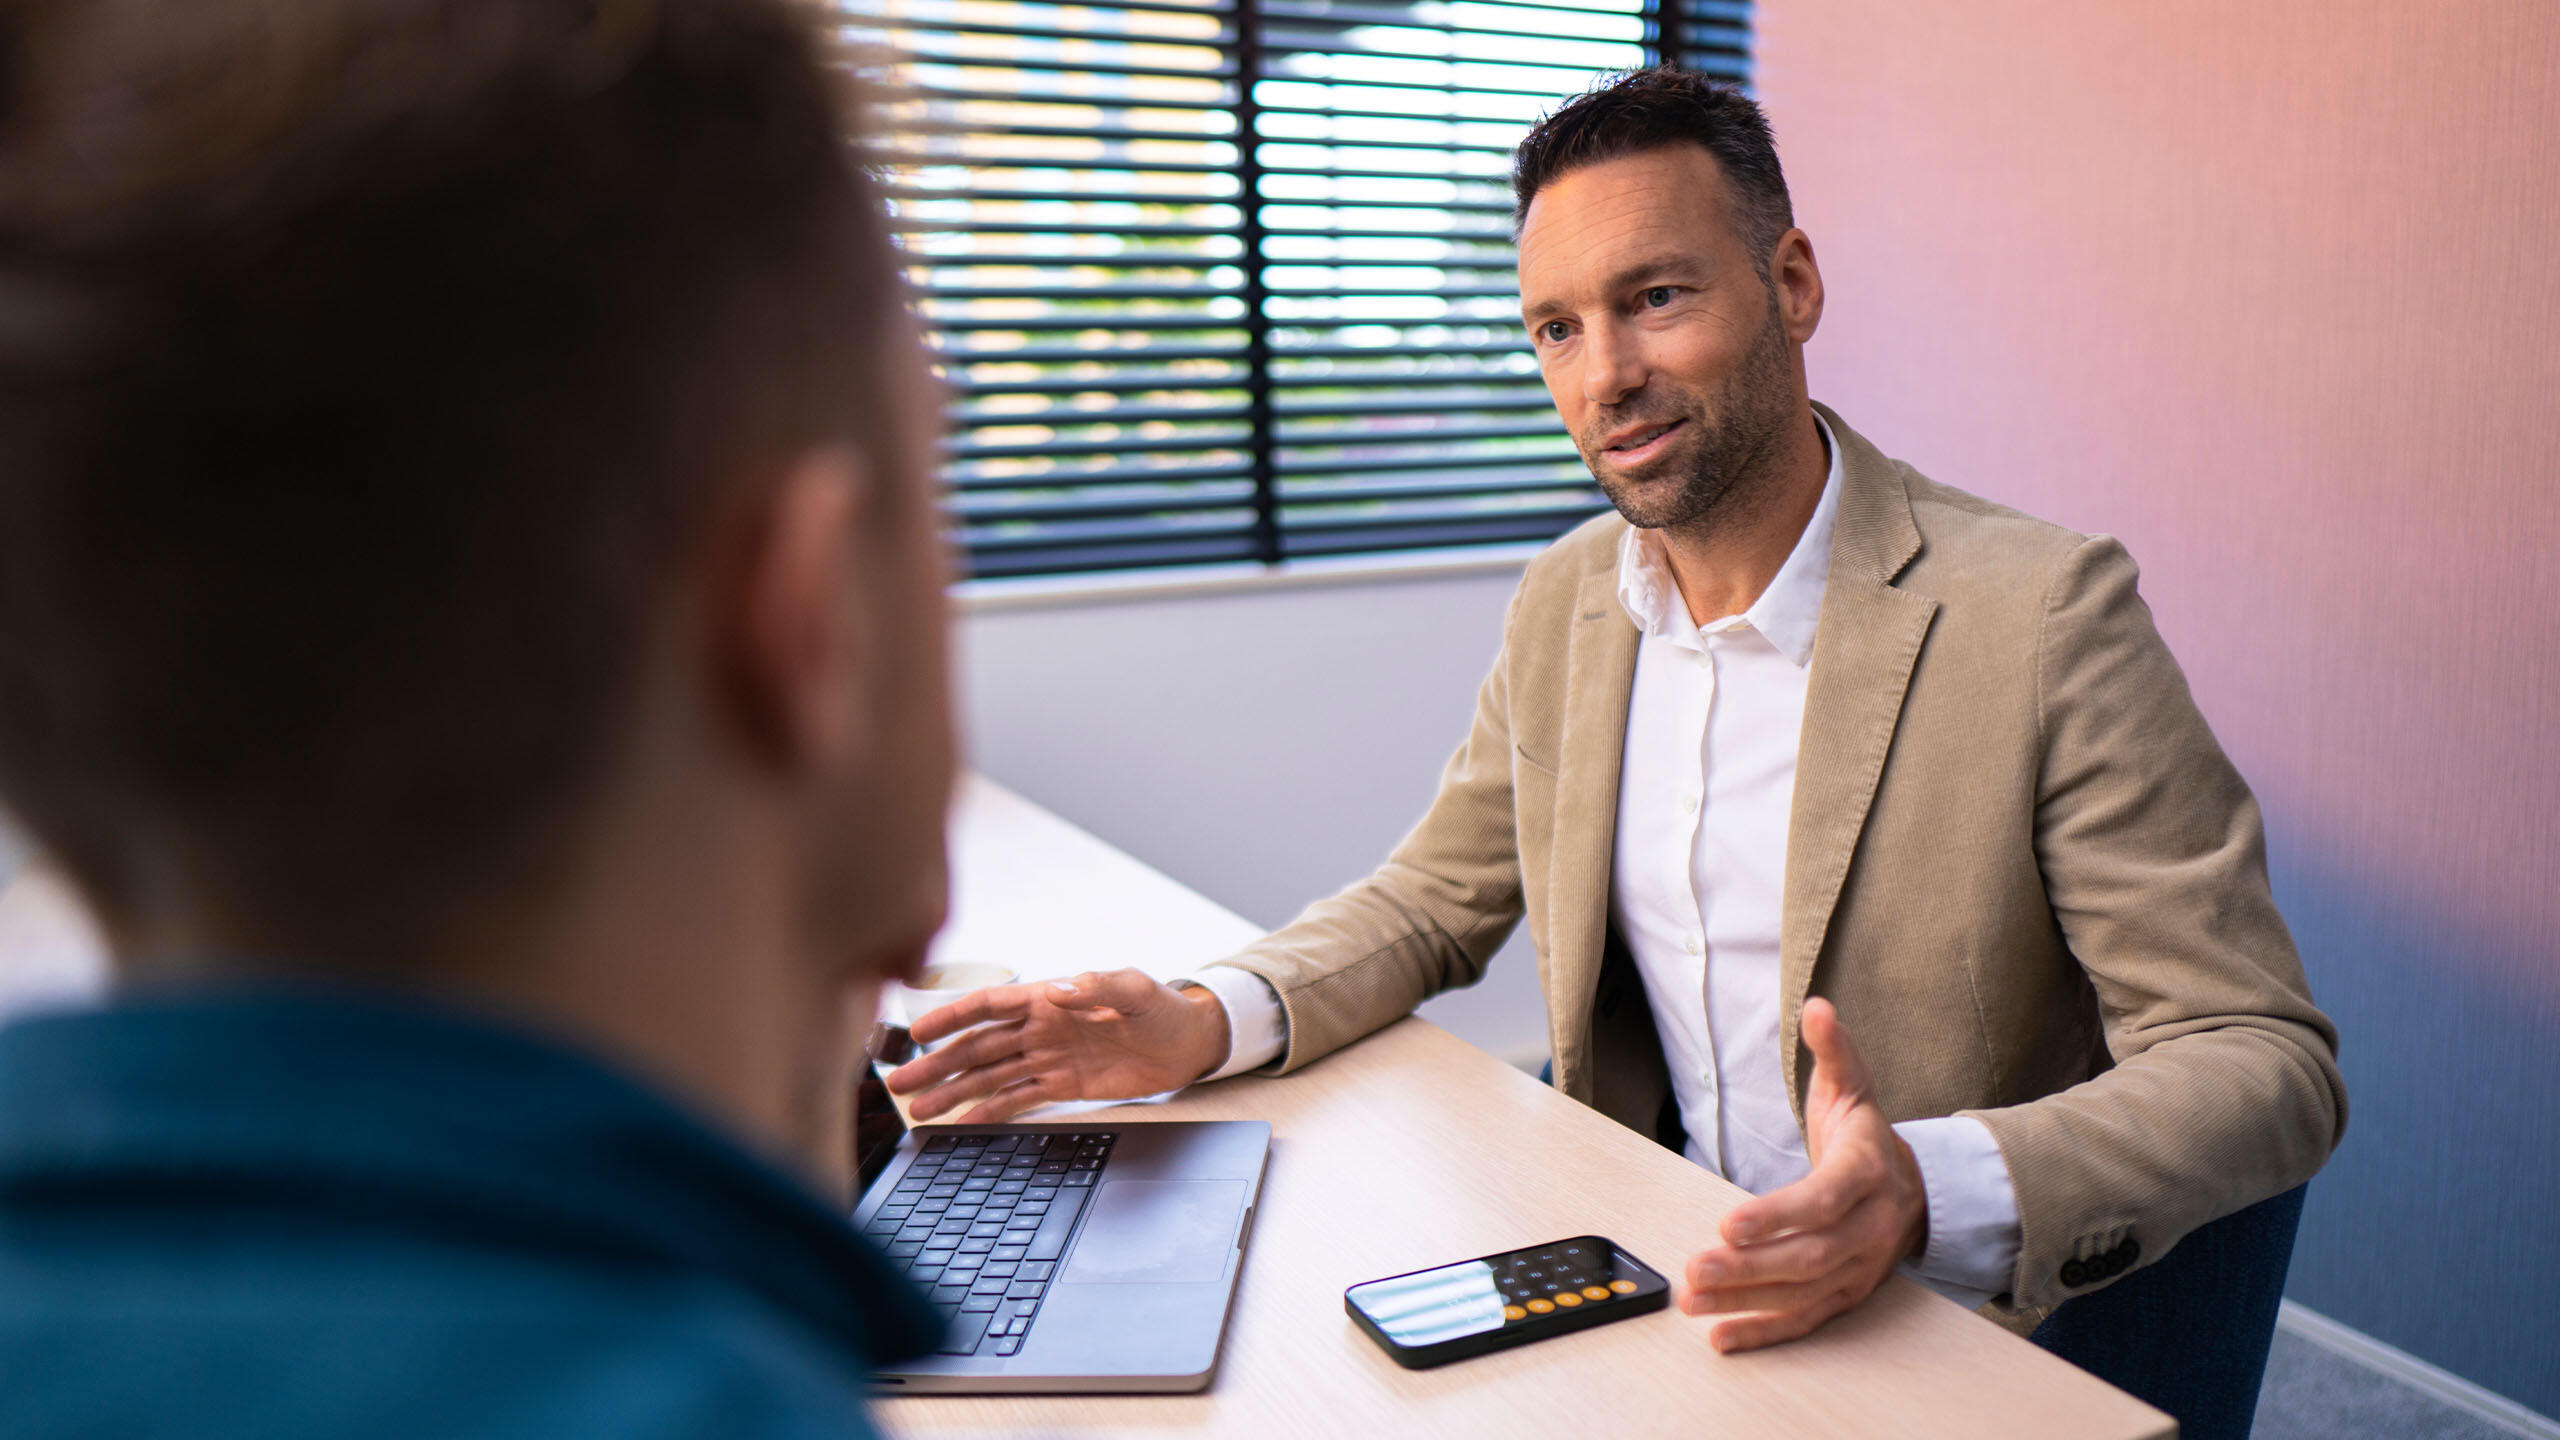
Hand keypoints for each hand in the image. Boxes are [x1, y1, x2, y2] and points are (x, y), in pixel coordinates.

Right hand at [884, 969, 1231, 1123]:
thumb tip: (1058, 990)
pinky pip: (1017, 1099)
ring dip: (954, 1092)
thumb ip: (1096, 987)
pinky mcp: (1062, 1086)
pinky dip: (989, 1111)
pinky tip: (962, 1123)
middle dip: (937, 1064)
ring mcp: (1047, 1058)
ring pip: (989, 1076)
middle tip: (900, 1082)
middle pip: (976, 1047)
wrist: (1187, 1042)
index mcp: (1048, 998)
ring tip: (919, 1110)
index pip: (988, 1006)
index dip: (951, 1017)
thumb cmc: (1161, 1006)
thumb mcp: (1135, 988)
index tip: (917, 1033)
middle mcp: (1039, 1028)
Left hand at [1675, 997, 1928, 1351]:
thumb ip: (1834, 1050)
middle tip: (1695, 1269)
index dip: (1779, 1215)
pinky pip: (1807, 1320)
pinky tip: (1721, 1337)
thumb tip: (1816, 1008)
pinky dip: (1764, 1332)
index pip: (1825, 1199)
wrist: (1915, 1191)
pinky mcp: (1847, 1295)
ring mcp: (1860, 1267)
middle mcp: (1869, 1227)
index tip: (1730, 1223)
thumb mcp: (1853, 1087)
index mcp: (1869, 1173)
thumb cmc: (1865, 1137)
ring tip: (1693, 1300)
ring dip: (1746, 1302)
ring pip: (1803, 1293)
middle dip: (1749, 1268)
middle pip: (1809, 1256)